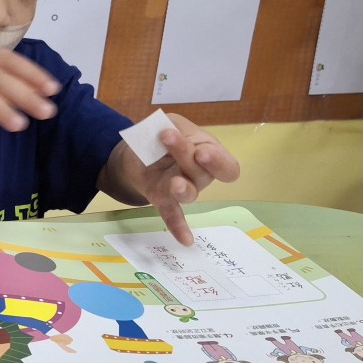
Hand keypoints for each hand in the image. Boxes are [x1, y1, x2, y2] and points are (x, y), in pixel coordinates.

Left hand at [130, 114, 240, 245]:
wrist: (135, 152)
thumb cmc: (163, 136)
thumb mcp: (170, 122)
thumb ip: (174, 126)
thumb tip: (169, 132)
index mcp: (208, 153)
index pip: (227, 166)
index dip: (218, 162)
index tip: (201, 151)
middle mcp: (200, 175)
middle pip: (203, 174)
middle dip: (185, 154)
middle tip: (169, 138)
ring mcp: (181, 188)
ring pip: (189, 193)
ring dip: (183, 188)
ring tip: (174, 183)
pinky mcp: (161, 198)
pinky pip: (173, 215)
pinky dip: (179, 227)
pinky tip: (186, 240)